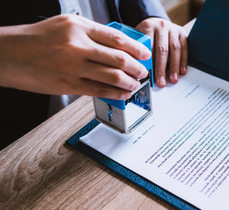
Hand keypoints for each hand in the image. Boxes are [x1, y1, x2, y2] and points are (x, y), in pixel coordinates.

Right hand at [0, 14, 150, 99]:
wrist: (7, 54)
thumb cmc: (35, 39)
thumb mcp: (63, 25)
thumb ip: (89, 33)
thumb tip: (114, 45)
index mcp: (78, 27)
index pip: (116, 38)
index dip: (136, 48)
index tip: (145, 54)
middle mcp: (77, 45)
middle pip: (118, 58)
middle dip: (136, 67)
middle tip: (143, 72)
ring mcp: (73, 66)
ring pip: (111, 76)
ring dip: (129, 82)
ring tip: (136, 84)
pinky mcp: (67, 84)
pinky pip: (98, 90)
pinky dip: (114, 93)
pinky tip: (122, 94)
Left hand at [136, 17, 187, 86]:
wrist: (157, 23)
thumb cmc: (146, 34)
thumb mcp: (138, 38)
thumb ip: (138, 50)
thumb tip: (139, 70)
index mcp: (148, 26)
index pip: (149, 47)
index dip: (149, 63)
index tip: (148, 77)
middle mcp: (161, 26)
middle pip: (162, 49)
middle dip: (161, 68)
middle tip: (161, 82)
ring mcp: (173, 29)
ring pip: (175, 49)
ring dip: (174, 66)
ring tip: (173, 79)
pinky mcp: (182, 33)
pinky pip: (184, 48)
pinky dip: (183, 61)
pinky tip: (181, 71)